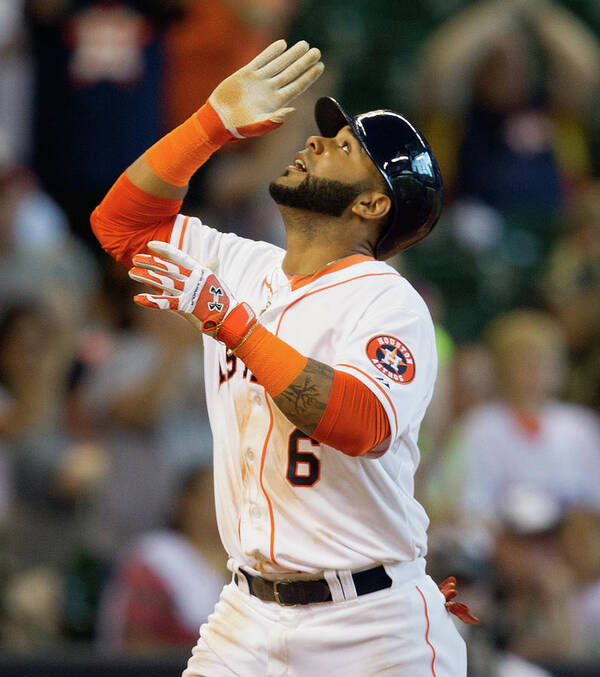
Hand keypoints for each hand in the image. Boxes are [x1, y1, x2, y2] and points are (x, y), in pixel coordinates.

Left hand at [129, 241, 257, 349]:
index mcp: (199, 271)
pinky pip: (165, 303)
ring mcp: (189, 293)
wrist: (229, 318)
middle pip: (167, 268)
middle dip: (150, 262)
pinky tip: (138, 298)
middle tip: (136, 259)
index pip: (179, 256)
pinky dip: (151, 301)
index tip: (151, 245)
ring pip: (163, 282)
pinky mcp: (186, 307)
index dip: (164, 249)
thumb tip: (215, 258)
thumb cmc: (222, 299)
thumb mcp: (216, 280)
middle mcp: (193, 279)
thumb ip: (210, 268)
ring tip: (132, 273)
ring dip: (146, 277)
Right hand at [209, 39, 323, 137]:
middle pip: (292, 73)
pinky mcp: (246, 73)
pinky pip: (262, 59)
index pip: (297, 86)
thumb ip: (276, 119)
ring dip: (292, 54)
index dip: (309, 76)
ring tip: (304, 44)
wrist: (218, 119)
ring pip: (279, 64)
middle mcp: (270, 90)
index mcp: (276, 102)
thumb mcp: (259, 126)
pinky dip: (271, 52)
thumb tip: (294, 110)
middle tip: (317, 51)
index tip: (320, 66)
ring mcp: (259, 81)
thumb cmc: (240, 127)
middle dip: (304, 62)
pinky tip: (282, 44)